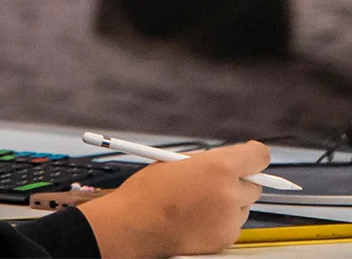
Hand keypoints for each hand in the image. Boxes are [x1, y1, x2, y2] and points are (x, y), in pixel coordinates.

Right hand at [78, 141, 269, 256]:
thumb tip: (224, 163)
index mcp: (219, 167)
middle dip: (239, 182)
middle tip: (216, 181)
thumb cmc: (150, 190)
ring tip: (199, 202)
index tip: (249, 155)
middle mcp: (230, 193)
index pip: (258, 157)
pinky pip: (233, 225)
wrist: (137, 224)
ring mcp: (230, 220)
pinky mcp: (225, 239)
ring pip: (243, 206)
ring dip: (230, 202)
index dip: (254, 155)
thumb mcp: (177, 161)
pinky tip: (197, 217)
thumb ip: (206, 161)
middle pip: (254, 185)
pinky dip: (221, 220)